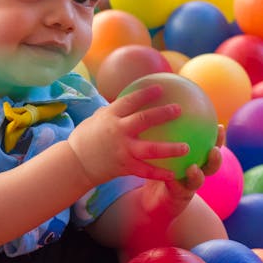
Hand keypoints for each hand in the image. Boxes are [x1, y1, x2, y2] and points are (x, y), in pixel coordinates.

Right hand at [68, 83, 190, 186]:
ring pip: (151, 149)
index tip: (161, 88)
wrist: (76, 163)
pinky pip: (146, 171)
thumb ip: (114, 111)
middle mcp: (117, 131)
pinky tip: (174, 174)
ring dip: (170, 148)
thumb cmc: (87, 138)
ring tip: (187, 147)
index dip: (145, 93)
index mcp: (110, 116)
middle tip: (179, 109)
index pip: (130, 100)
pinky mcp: (124, 166)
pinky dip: (160, 173)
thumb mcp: (96, 119)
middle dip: (163, 114)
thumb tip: (130, 99)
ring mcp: (122, 149)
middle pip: (144, 120)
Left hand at [139, 123, 224, 222]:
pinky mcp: (176, 197)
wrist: (153, 194)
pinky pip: (177, 189)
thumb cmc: (158, 165)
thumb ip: (165, 129)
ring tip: (193, 169)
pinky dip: (174, 184)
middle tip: (214, 150)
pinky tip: (169, 178)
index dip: (218, 139)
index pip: (210, 146)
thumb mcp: (160, 144)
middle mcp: (196, 172)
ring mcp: (188, 186)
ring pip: (197, 181)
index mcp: (196, 158)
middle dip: (216, 159)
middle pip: (212, 166)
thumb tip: (166, 105)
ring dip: (197, 176)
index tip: (220, 127)